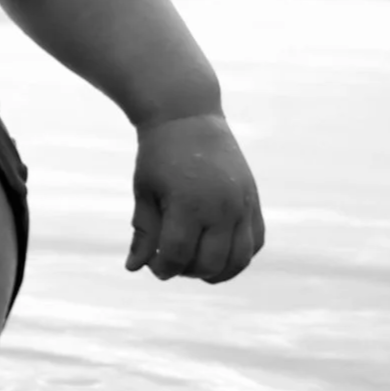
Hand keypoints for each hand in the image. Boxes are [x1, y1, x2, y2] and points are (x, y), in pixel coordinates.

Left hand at [127, 113, 264, 282]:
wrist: (189, 118)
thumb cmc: (159, 156)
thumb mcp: (144, 192)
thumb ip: (143, 232)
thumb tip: (134, 268)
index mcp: (189, 203)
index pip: (178, 255)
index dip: (162, 268)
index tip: (152, 264)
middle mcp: (222, 206)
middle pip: (210, 264)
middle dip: (186, 271)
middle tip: (171, 260)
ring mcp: (243, 204)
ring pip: (239, 260)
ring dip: (216, 272)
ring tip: (195, 263)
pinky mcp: (254, 201)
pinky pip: (255, 243)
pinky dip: (239, 257)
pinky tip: (218, 253)